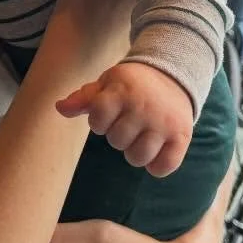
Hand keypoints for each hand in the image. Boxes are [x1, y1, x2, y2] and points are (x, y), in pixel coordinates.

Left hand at [57, 63, 193, 176]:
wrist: (172, 76)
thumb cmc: (131, 85)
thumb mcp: (107, 83)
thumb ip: (83, 98)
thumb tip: (60, 108)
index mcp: (122, 91)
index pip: (97, 119)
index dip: (99, 121)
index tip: (108, 113)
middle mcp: (144, 107)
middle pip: (116, 142)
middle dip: (117, 135)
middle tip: (127, 122)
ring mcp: (164, 123)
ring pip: (138, 157)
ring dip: (134, 152)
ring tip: (140, 137)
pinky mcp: (181, 136)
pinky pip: (164, 166)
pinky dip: (156, 166)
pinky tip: (155, 151)